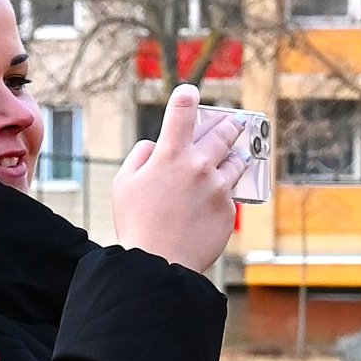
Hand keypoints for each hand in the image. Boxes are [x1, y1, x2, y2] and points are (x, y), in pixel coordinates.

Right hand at [112, 84, 250, 272]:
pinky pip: (231, 194)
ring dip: (233, 158)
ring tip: (231, 160)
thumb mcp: (123, 185)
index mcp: (171, 153)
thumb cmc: (136, 226)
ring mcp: (218, 187)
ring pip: (236, 161)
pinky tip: (212, 203)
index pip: (184, 107)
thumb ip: (140, 157)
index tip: (190, 95)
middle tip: (232, 123)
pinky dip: (224, 194)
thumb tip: (155, 146)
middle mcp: (200, 165)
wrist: (160, 265)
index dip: (187, 95)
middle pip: (224, 131)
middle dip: (228, 124)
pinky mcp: (229, 210)